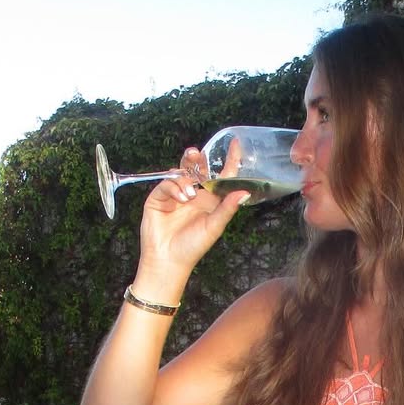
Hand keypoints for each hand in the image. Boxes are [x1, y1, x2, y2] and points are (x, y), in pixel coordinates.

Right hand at [136, 141, 247, 294]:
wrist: (167, 260)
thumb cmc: (192, 247)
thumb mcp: (214, 227)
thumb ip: (227, 208)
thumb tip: (244, 192)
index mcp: (210, 201)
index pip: (221, 176)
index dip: (229, 160)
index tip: (235, 143)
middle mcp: (193, 195)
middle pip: (197, 168)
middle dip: (197, 158)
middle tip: (196, 154)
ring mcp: (175, 195)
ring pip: (181, 172)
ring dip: (185, 176)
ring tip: (189, 193)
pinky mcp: (159, 197)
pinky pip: (167, 182)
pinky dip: (174, 187)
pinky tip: (180, 199)